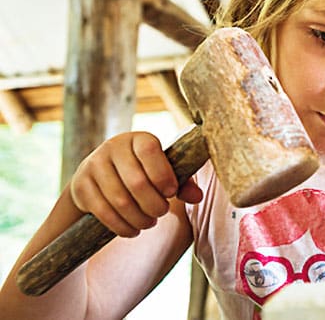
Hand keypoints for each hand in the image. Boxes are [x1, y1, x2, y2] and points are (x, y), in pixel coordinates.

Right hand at [70, 132, 202, 236]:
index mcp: (138, 139)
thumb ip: (182, 183)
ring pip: (120, 201)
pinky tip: (133, 230)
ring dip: (140, 218)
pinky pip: (104, 212)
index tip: (171, 193)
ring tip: (150, 222)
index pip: (150, 152)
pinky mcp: (81, 186)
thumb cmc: (143, 172)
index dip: (163, 175)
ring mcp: (93, 165)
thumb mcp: (162, 171)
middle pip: (136, 182)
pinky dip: (122, 226)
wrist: (100, 175)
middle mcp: (113, 147)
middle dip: (154, 204)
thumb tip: (197, 197)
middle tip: (162, 212)